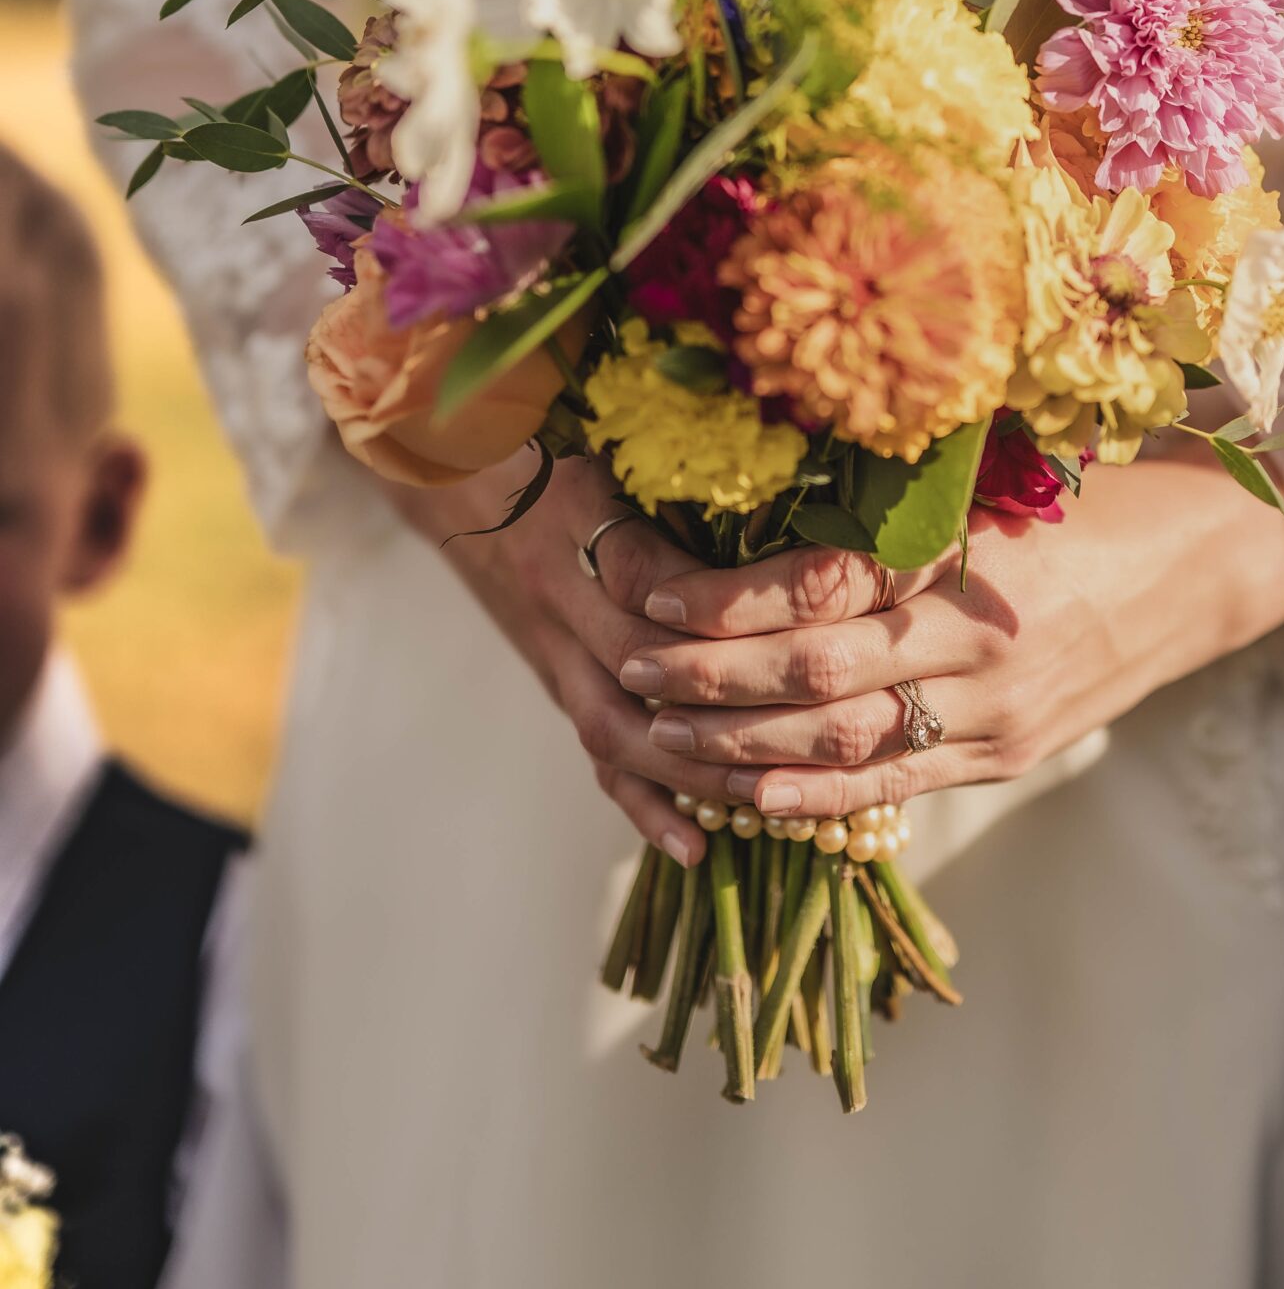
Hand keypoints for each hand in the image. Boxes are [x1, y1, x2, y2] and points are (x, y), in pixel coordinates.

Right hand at [388, 451, 945, 863]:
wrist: (465, 485)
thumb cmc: (560, 451)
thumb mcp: (614, 441)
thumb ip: (685, 469)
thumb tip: (796, 480)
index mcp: (579, 517)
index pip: (654, 575)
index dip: (725, 607)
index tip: (813, 622)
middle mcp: (562, 594)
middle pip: (643, 668)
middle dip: (721, 708)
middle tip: (805, 738)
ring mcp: (555, 652)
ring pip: (620, 730)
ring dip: (692, 772)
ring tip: (764, 803)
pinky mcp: (559, 687)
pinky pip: (597, 758)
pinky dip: (646, 807)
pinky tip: (695, 847)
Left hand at [613, 460, 1283, 818]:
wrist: (1206, 565)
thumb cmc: (1088, 494)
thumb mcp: (995, 473)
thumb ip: (893, 496)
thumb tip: (757, 485)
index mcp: (967, 552)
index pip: (823, 587)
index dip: (729, 600)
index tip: (653, 591)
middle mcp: (978, 641)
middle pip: (817, 677)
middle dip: (711, 681)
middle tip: (633, 672)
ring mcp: (995, 712)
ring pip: (844, 747)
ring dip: (741, 748)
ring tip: (664, 734)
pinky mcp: (1006, 758)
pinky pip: (893, 789)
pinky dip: (812, 801)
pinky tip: (746, 796)